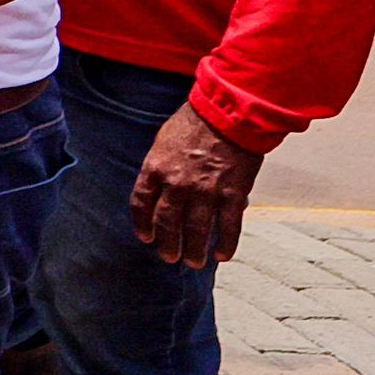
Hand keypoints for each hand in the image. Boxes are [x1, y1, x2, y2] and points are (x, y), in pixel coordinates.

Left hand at [126, 100, 266, 269]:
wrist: (229, 112)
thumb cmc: (195, 122)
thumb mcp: (164, 140)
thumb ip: (159, 166)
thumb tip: (158, 187)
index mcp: (156, 169)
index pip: (141, 204)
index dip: (142, 224)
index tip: (146, 237)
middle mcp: (177, 184)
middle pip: (167, 223)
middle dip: (168, 244)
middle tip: (169, 256)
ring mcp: (205, 191)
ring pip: (197, 230)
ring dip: (194, 250)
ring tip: (193, 262)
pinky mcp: (232, 194)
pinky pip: (228, 226)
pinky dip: (226, 244)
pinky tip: (222, 255)